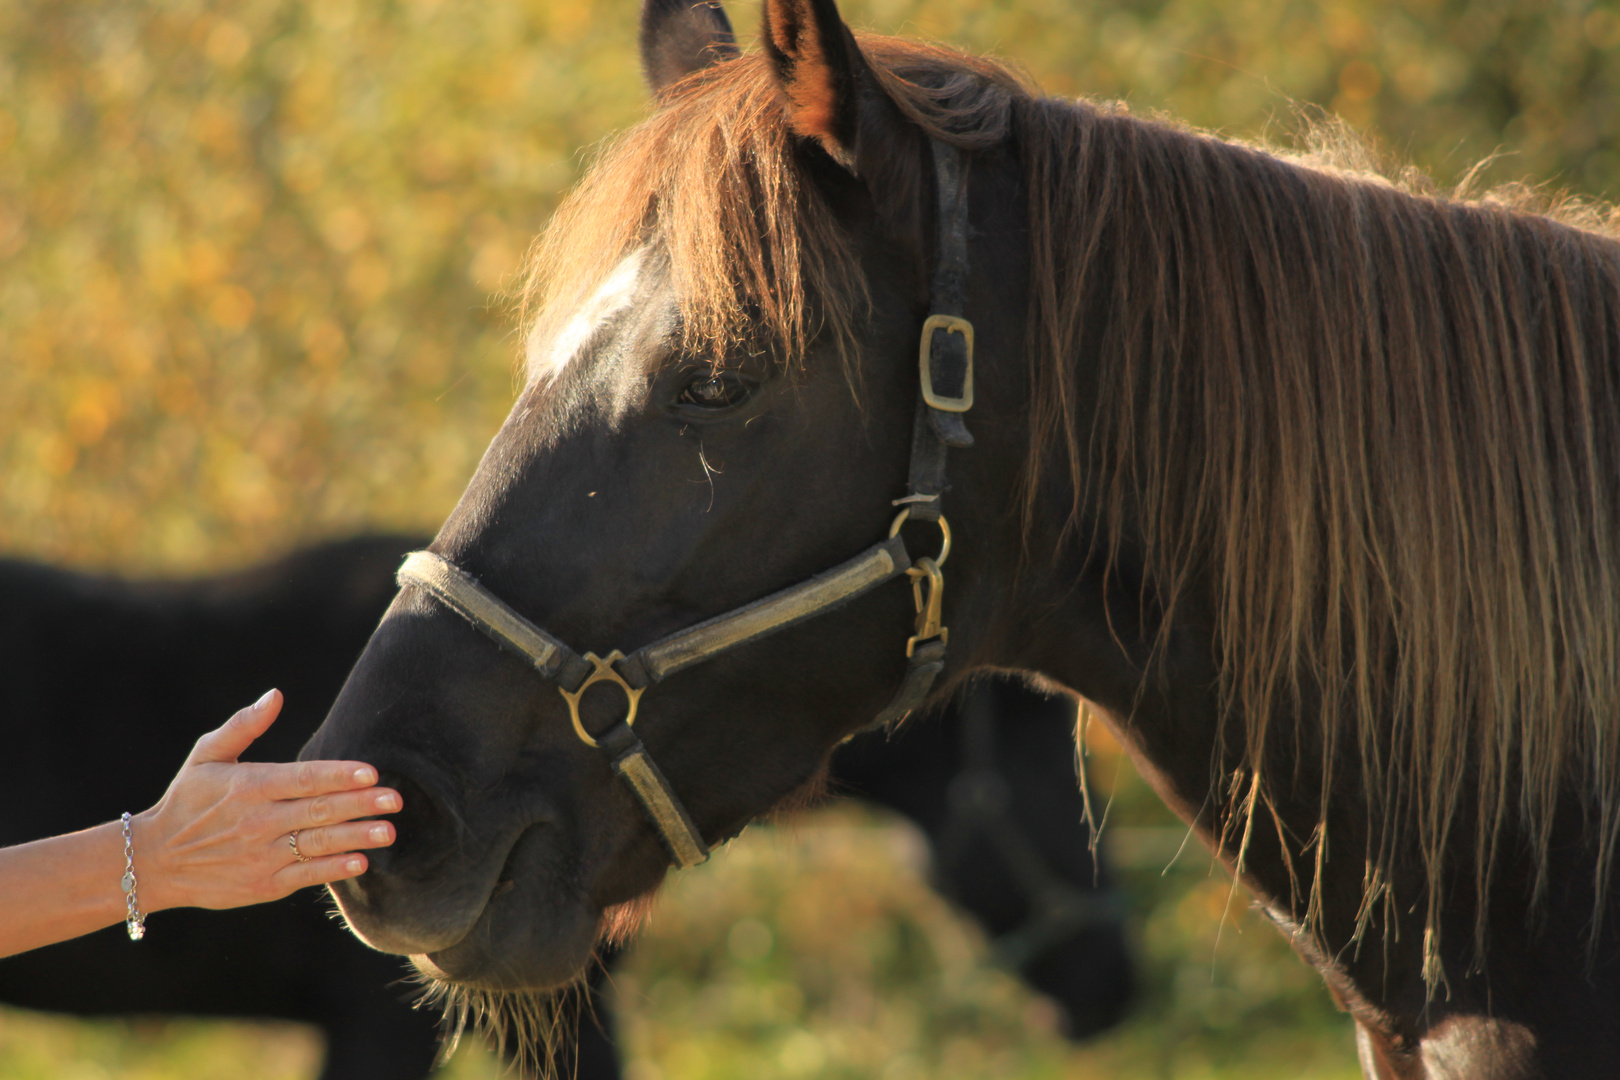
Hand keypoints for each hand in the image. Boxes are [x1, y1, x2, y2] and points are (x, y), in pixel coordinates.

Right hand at [131, 689, 401, 911]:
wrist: (154, 860)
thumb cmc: (188, 800)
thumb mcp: (206, 756)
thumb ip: (244, 726)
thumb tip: (276, 694)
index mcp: (249, 786)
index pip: (303, 779)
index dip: (339, 776)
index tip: (371, 772)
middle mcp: (258, 821)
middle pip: (318, 811)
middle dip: (360, 805)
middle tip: (395, 799)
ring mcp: (261, 855)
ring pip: (317, 845)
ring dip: (356, 838)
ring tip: (388, 831)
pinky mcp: (263, 885)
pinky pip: (305, 876)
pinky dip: (333, 870)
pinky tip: (360, 862)